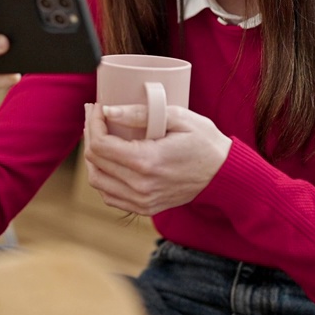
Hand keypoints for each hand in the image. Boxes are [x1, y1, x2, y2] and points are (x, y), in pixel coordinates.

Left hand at [82, 103, 232, 215]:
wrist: (224, 175)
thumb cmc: (205, 142)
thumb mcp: (178, 117)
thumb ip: (140, 113)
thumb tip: (109, 111)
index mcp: (147, 163)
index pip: (100, 145)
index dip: (93, 122)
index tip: (98, 106)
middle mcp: (140, 186)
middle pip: (94, 161)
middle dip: (89, 133)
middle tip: (94, 114)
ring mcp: (142, 201)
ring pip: (97, 180)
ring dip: (92, 156)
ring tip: (98, 134)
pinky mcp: (145, 207)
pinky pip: (109, 195)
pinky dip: (102, 176)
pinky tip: (108, 158)